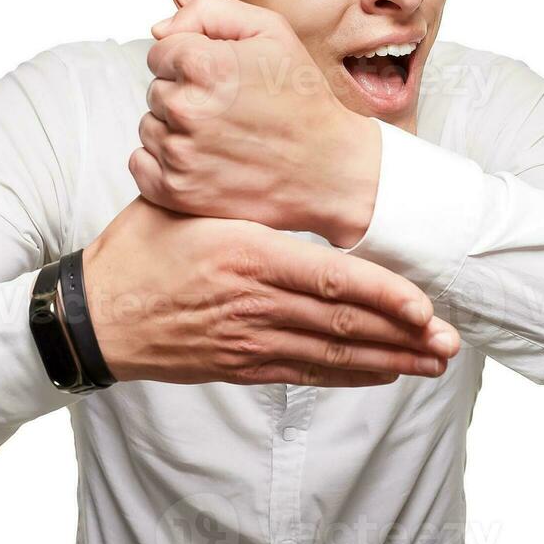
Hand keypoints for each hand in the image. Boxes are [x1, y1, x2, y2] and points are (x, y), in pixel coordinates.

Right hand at [83, 196, 460, 384]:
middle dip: (404, 336)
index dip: (385, 297)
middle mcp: (253, 301)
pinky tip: (377, 374)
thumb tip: (275, 167)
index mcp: (244, 253)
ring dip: (387, 361)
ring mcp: (246, 339)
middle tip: (449, 343)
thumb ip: (231, 195)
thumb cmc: (134, 251)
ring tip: (431, 364)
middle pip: (343, 325)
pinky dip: (346, 376)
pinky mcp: (237, 365)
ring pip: (331, 355)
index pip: (331, 281)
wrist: (94, 314)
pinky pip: (304, 374)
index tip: (425, 305)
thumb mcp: (179, 205)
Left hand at [131, 0, 379, 246]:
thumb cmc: (299, 96)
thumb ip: (207, 12)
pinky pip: (141, 163)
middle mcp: (185, 109)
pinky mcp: (174, 191)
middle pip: (155, 90)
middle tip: (228, 109)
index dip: (190, 60)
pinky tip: (202, 159)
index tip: (222, 77)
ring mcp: (178, 154)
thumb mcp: (269, 30)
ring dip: (175, 129)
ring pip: (149, 126)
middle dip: (184, 94)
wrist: (328, 169)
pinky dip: (163, 162)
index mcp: (203, 65)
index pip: (160, 53)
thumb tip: (158, 31)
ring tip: (221, 136)